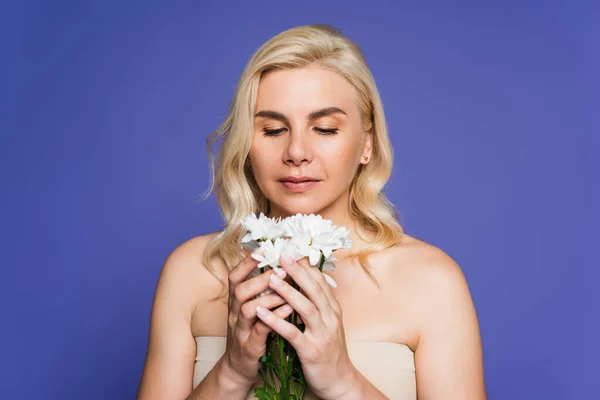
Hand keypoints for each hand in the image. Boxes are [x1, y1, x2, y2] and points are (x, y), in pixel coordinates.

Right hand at [222, 253, 294, 387]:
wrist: (240, 367)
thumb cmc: (251, 332)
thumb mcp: (252, 309)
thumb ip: (260, 290)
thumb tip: (277, 266)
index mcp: (236, 302)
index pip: (235, 276)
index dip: (247, 262)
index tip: (263, 249)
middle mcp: (235, 313)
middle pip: (240, 290)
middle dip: (260, 278)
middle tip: (281, 270)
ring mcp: (241, 330)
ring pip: (248, 309)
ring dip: (269, 297)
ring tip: (288, 289)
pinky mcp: (250, 346)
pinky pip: (260, 330)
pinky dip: (274, 318)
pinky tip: (289, 309)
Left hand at [255, 255, 358, 399]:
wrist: (339, 381)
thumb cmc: (329, 350)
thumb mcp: (328, 323)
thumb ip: (319, 303)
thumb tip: (306, 280)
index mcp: (333, 309)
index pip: (320, 281)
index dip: (305, 265)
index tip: (291, 250)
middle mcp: (330, 318)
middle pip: (314, 289)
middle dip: (297, 271)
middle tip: (281, 255)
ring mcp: (322, 334)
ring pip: (306, 307)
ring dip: (288, 291)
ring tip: (271, 278)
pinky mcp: (312, 351)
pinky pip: (293, 333)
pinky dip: (277, 322)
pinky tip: (262, 313)